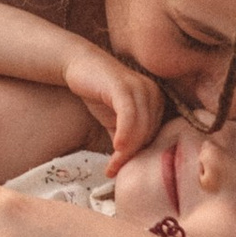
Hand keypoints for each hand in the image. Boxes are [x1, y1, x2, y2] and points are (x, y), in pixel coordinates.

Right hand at [56, 39, 163, 166]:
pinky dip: (125, 133)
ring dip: (127, 150)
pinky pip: (129, 115)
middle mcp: (153, 93)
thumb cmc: (98, 93)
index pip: (154, 135)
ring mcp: (140, 87)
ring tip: (112, 165)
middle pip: (149, 133)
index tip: (122, 170)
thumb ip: (126, 139)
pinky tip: (115, 146)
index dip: (140, 155)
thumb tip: (129, 167)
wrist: (79, 65)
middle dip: (132, 156)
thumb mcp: (114, 120)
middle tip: (114, 170)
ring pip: (141, 127)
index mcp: (156, 101)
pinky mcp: (123, 86)